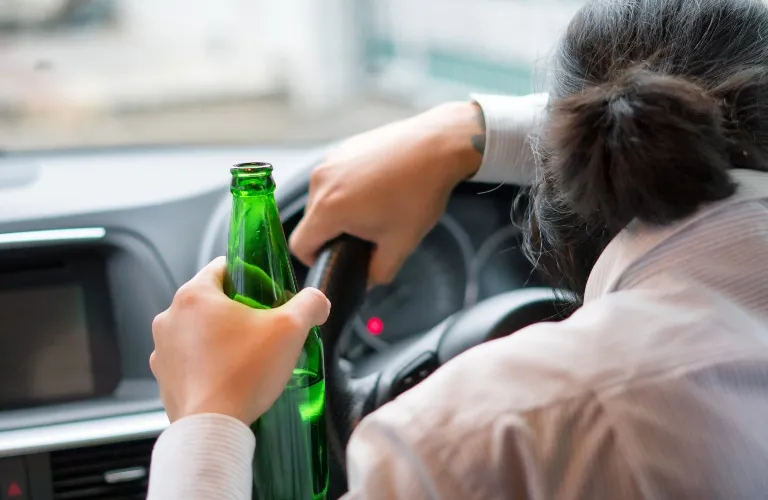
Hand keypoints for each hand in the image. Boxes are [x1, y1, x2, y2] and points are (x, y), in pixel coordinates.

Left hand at [150, 257, 330, 424]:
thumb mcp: (291, 329)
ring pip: (198, 331)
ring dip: (220, 338)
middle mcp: (170, 317)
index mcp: (194, 294)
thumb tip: (317, 302)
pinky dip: (207, 364)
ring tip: (247, 358)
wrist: (213, 428)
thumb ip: (309, 304)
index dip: (250, 277)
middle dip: (237, 311)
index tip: (267, 296)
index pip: (223, 267)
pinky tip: (229, 378)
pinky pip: (189, 360)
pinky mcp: (163, 377)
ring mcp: (162, 349)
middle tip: (264, 331)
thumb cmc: (246, 373)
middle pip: (211, 300)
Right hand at [290, 101, 483, 284]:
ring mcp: (330, 160)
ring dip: (340, 210)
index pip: (300, 246)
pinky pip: (333, 178)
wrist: (437, 145)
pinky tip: (377, 188)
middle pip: (311, 222)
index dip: (315, 261)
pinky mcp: (342, 148)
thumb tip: (367, 280)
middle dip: (333, 234)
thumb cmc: (418, 193)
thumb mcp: (401, 243)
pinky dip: (347, 189)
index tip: (338, 260)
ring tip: (375, 208)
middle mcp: (320, 181)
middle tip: (366, 236)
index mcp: (329, 208)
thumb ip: (378, 272)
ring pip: (322, 199)